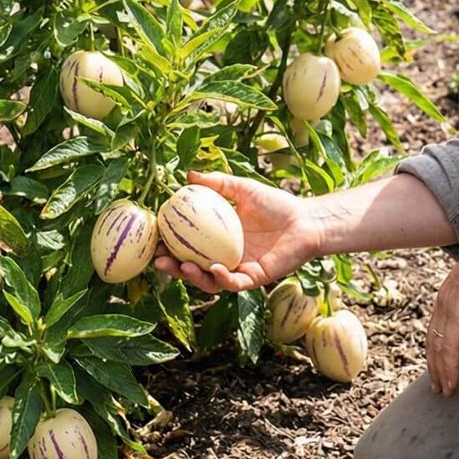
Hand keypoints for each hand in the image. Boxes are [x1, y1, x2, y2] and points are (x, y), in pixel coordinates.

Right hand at [153, 170, 322, 293]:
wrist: (305, 220)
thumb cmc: (277, 204)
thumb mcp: (242, 189)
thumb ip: (217, 183)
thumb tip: (188, 174)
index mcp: (218, 238)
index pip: (187, 245)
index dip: (169, 245)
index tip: (153, 239)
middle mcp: (224, 256)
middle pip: (192, 267)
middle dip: (173, 269)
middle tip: (159, 261)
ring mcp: (238, 269)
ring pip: (209, 281)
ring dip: (193, 277)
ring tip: (183, 267)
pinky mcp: (254, 279)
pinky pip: (233, 284)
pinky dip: (222, 278)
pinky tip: (214, 268)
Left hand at [426, 235, 458, 396]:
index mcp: (451, 293)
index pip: (440, 325)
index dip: (440, 346)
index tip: (441, 363)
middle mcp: (443, 301)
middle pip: (433, 340)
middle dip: (434, 364)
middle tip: (437, 385)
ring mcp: (446, 309)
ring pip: (437, 349)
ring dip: (440, 373)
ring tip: (444, 391)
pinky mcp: (455, 316)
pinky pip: (448, 351)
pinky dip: (449, 370)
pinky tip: (452, 386)